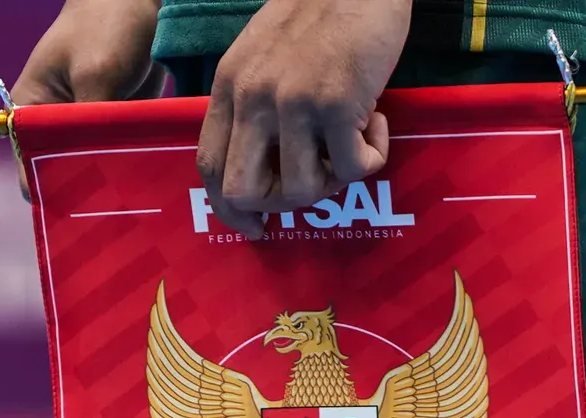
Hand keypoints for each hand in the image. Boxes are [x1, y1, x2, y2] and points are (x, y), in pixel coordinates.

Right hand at [8, 0, 166, 197]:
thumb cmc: (108, 24)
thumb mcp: (96, 74)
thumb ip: (88, 125)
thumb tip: (93, 173)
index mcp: (31, 106)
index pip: (28, 162)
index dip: (49, 188)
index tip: (79, 213)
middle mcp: (54, 121)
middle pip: (63, 170)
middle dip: (87, 191)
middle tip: (116, 217)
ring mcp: (87, 124)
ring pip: (96, 165)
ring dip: (115, 181)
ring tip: (138, 207)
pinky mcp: (117, 123)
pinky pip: (121, 154)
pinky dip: (133, 166)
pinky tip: (153, 186)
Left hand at [198, 0, 411, 237]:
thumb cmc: (318, 14)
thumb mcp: (262, 56)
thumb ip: (253, 104)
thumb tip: (265, 165)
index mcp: (229, 87)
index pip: (209, 167)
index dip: (229, 209)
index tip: (255, 228)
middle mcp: (253, 99)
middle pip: (245, 191)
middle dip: (282, 204)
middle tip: (315, 187)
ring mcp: (293, 103)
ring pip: (302, 190)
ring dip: (335, 180)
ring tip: (351, 142)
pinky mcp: (337, 104)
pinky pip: (354, 168)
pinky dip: (373, 157)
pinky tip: (377, 123)